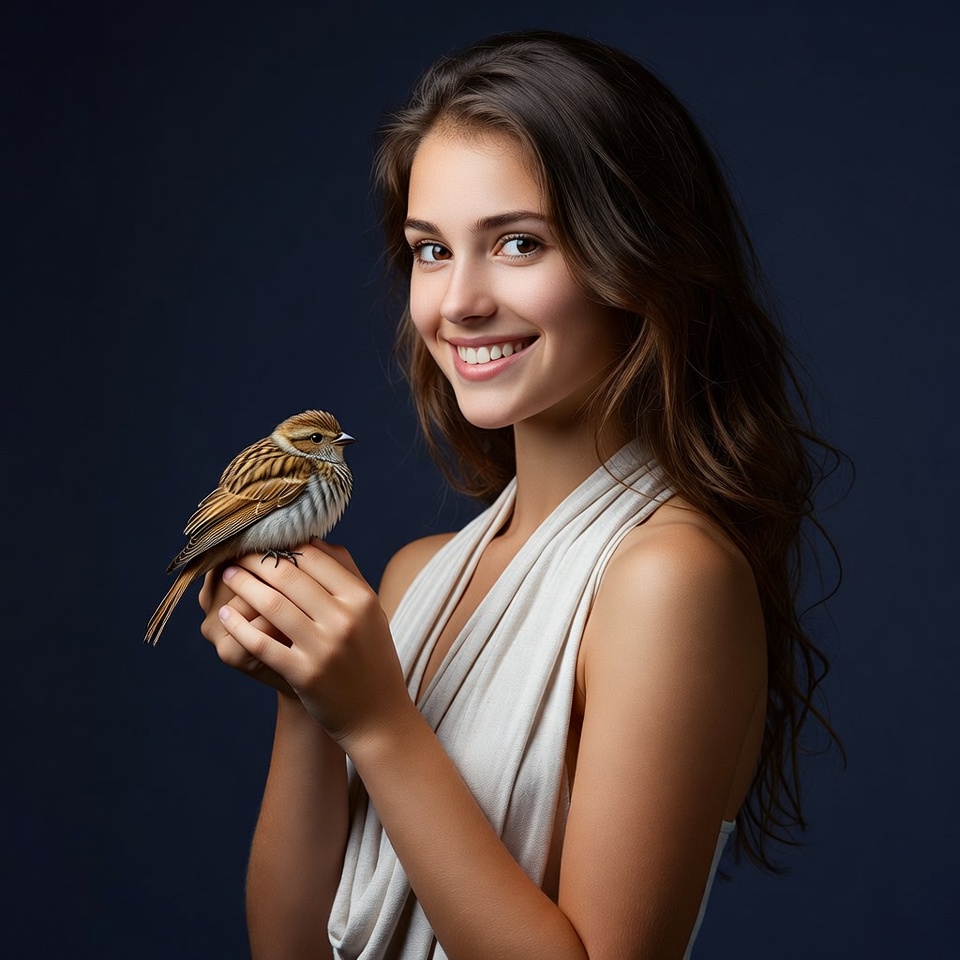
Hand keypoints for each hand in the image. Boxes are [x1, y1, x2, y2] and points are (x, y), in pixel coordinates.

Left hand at [212, 541, 415, 744]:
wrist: (377, 714)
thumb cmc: (370, 656)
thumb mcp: (369, 612)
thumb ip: (346, 575)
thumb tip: (312, 540)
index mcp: (362, 598)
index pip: (314, 557)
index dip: (283, 545)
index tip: (263, 541)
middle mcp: (345, 619)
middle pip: (289, 576)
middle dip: (256, 561)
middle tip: (236, 554)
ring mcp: (324, 648)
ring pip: (272, 605)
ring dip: (243, 586)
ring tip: (228, 576)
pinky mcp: (304, 674)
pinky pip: (262, 643)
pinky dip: (240, 626)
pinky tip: (228, 615)